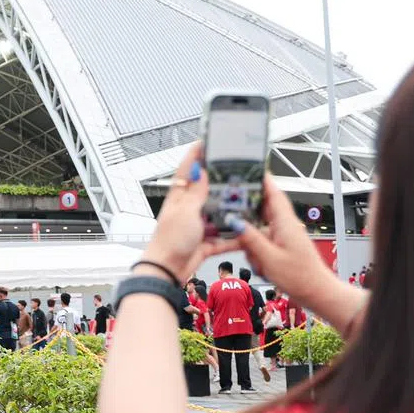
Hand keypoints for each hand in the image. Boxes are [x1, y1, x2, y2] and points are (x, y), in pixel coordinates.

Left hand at [140, 144, 239, 280]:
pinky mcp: (204, 244)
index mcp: (179, 198)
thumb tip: (200, 170)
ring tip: (247, 205)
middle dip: (222, 185)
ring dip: (231, 213)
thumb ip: (195, 192)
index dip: (195, 155)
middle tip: (238, 175)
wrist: (166, 270)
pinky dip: (234, 238)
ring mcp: (196, 227)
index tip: (206, 142)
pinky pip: (223, 238)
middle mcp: (188, 210)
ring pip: (218, 215)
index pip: (186, 170)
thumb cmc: (168, 241)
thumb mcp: (185, 210)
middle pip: (207, 192)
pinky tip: (245, 234)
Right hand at [236, 175, 337, 307]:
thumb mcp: (269, 258)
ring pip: (259, 227)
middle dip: (247, 214)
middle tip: (232, 211)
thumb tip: (234, 222)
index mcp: (285, 223)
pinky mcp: (282, 246)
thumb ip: (250, 239)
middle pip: (262, 208)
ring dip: (251, 240)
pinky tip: (258, 263)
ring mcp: (284, 236)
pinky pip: (262, 241)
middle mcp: (285, 226)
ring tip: (255, 257)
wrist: (317, 292)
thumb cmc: (300, 277)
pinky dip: (256, 250)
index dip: (261, 179)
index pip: (273, 193)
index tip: (249, 168)